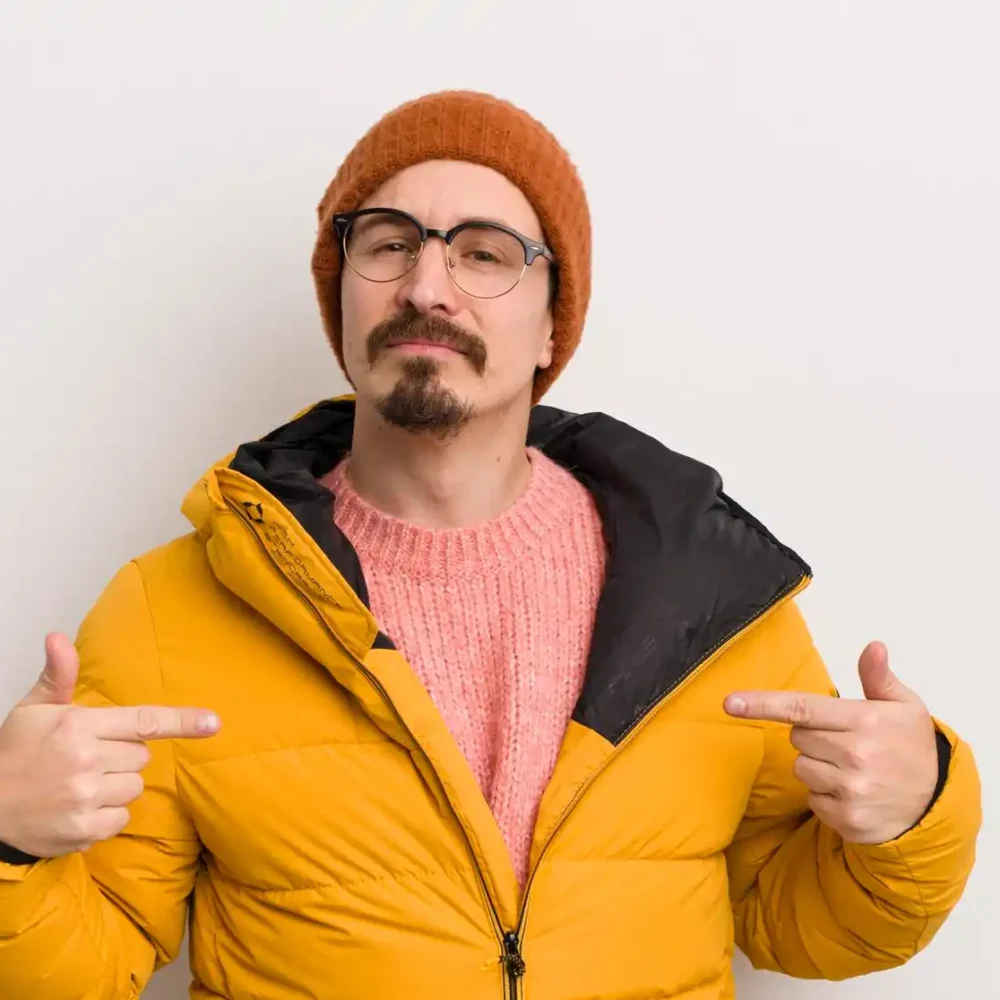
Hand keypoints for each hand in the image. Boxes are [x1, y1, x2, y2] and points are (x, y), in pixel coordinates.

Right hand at [0, 633, 220, 858]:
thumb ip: (59, 675)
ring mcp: (86, 797)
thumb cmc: (14, 753)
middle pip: (142, 756)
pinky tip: (78, 808)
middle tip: (88, 759)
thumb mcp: (34, 709)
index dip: (182, 721)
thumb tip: (58, 637)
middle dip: (122, 756)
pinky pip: (122, 818)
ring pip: (135, 787)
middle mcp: (86, 760)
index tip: (214, 723)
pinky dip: (106, 816)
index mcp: (79, 726)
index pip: (143, 721)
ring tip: (80, 784)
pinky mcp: (84, 830)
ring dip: (116, 786)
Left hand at [724, 641, 937, 843]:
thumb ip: (879, 678)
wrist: (936, 804)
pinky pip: (812, 798)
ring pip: (801, 768)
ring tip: (851, 769)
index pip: (802, 708)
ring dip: (818, 766)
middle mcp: (856, 755)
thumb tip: (873, 647)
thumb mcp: (905, 707)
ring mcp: (851, 789)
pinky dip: (826, 796)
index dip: (763, 704)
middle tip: (846, 742)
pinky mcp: (847, 819)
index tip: (731, 703)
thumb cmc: (912, 747)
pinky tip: (853, 793)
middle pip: (798, 737)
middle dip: (813, 736)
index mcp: (865, 721)